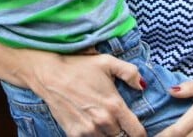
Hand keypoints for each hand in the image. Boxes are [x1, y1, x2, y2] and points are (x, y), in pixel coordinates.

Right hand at [27, 51, 147, 136]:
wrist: (50, 74)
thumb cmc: (80, 67)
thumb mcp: (108, 62)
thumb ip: (130, 73)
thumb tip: (142, 86)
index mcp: (115, 106)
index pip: (136, 132)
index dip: (140, 133)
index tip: (137, 129)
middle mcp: (103, 121)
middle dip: (122, 130)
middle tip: (118, 121)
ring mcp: (87, 130)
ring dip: (108, 134)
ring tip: (104, 123)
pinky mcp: (73, 133)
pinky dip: (94, 135)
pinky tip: (92, 126)